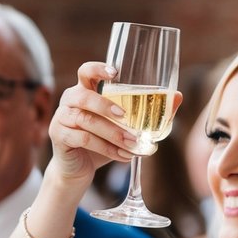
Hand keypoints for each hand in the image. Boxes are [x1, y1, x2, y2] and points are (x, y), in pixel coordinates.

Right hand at [48, 62, 137, 184]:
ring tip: (132, 144)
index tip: (115, 72)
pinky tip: (123, 156)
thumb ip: (149, 111)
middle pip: (84, 96)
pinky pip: (83, 139)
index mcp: (85, 90)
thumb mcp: (126, 126)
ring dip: (112, 133)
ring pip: (86, 121)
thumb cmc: (103, 141)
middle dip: (105, 105)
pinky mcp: (60, 137)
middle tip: (126, 116)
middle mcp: (70, 100)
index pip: (86, 71)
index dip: (98, 69)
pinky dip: (106, 149)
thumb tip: (177, 96)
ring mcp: (62, 118)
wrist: (79, 169)